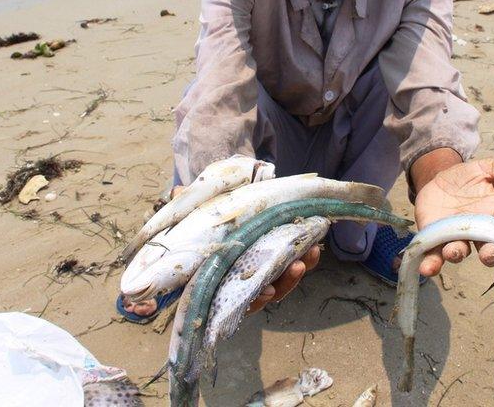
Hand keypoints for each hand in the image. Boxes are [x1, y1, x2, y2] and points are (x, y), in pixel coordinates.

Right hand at [175, 185, 320, 315]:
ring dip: (297, 271)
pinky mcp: (281, 258)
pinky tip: (315, 245)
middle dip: (283, 283)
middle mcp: (243, 281)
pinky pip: (296, 265)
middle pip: (267, 293)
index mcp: (221, 278)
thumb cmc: (203, 218)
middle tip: (294, 267)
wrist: (222, 207)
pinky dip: (307, 258)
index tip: (265, 290)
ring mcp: (263, 271)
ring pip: (284, 282)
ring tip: (309, 253)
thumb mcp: (194, 212)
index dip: (253, 299)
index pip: (237, 299)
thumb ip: (187, 206)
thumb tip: (177, 193)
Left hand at [414, 157, 493, 276]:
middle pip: (490, 249)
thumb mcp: (486, 169)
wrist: (438, 182)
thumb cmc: (467, 179)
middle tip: (491, 253)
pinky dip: (431, 265)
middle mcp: (479, 232)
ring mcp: (457, 238)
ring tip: (454, 251)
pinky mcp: (435, 240)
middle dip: (491, 254)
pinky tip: (427, 269)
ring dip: (457, 254)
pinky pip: (434, 256)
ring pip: (461, 252)